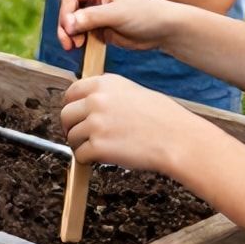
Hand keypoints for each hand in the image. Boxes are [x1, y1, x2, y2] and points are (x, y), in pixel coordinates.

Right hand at [55, 0, 184, 53]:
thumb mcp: (118, 13)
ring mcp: (97, 13)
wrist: (166, 30)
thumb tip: (67, 24)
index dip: (65, 10)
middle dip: (66, 25)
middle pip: (69, 8)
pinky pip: (83, 34)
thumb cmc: (147, 14)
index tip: (69, 27)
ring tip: (74, 46)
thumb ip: (91, 18)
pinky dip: (79, 41)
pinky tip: (82, 47)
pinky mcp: (101, 28)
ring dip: (71, 35)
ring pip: (73, 23)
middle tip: (68, 42)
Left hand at [60, 72, 206, 175]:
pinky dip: (87, 160)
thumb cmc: (164, 118)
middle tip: (80, 137)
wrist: (179, 139)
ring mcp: (95, 123)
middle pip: (66, 115)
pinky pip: (80, 155)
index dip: (71, 106)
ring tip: (97, 150)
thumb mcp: (133, 92)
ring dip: (80, 145)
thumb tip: (88, 103)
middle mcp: (96, 100)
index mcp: (104, 83)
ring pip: (72, 136)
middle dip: (71, 127)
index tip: (75, 116)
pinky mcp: (98, 146)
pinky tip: (101, 159)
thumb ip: (108, 95)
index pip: (71, 92)